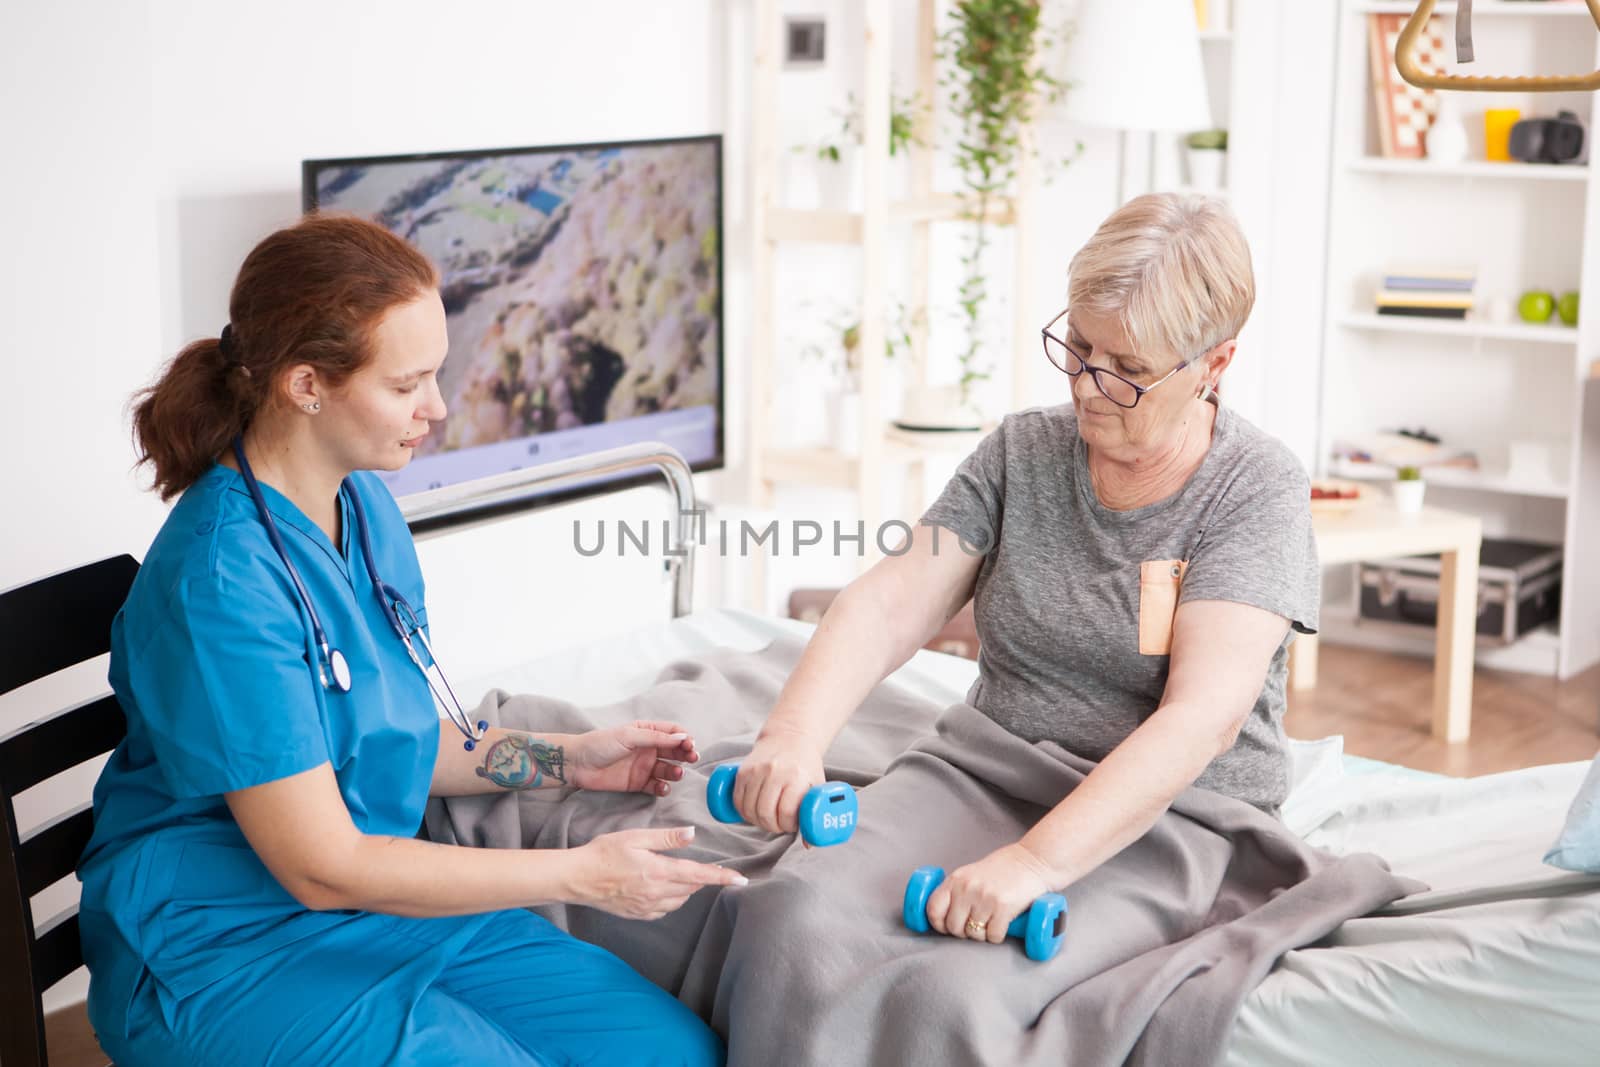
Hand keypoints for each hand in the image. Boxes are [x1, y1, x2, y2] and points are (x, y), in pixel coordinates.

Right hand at [565, 826, 746, 919]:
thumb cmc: (604, 853)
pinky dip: (671, 899)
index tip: (742, 880)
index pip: (700, 876)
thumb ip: (666, 838)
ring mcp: (647, 907)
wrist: (577, 878)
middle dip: (701, 878)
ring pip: (680, 900)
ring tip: (677, 872)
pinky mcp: (638, 914)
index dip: (723, 878)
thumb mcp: (636, 837)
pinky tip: (662, 887)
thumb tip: (692, 834)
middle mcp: (657, 893)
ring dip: (686, 888)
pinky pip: (665, 909)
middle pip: (692, 888)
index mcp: (659, 872)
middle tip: (700, 865)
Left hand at [567, 720, 699, 794]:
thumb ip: (656, 738)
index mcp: (647, 731)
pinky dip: (663, 788)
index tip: (690, 744)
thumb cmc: (600, 744)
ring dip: (675, 772)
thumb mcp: (629, 736)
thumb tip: (682, 737)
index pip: (672, 732)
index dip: (684, 738)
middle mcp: (648, 748)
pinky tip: (663, 787)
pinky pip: (656, 786)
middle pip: (674, 751)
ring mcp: (644, 766)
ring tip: (676, 773)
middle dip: (685, 754)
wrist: (577, 764)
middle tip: (692, 758)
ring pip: (668, 769)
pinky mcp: (638, 783)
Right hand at [733, 729, 824, 833]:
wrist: (789, 737)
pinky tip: (752, 812)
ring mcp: (757, 770)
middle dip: (771, 826)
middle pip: (765, 813)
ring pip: (749, 809)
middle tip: (779, 824)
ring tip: (767, 818)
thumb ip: (814, 814)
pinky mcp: (743, 770)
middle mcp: (775, 772)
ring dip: (756, 821)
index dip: (788, 825)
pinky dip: (742, 811)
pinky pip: (737, 799)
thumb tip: (809, 844)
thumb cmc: (805, 766)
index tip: (791, 825)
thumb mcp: (816, 785)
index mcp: (797, 776)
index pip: (786, 811)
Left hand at [925, 843, 1054, 945]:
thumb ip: (958, 890)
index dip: (938, 924)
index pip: (933, 908)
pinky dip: (998, 935)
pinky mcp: (1003, 907)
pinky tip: (1003, 924)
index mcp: (957, 879)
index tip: (947, 927)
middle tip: (976, 924)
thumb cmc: (1005, 869)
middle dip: (964, 932)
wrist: (1034, 861)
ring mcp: (985, 898)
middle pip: (953, 927)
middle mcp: (967, 888)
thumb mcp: (972, 874)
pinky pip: (993, 936)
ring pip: (974, 934)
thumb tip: (944, 916)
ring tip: (991, 922)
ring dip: (983, 934)